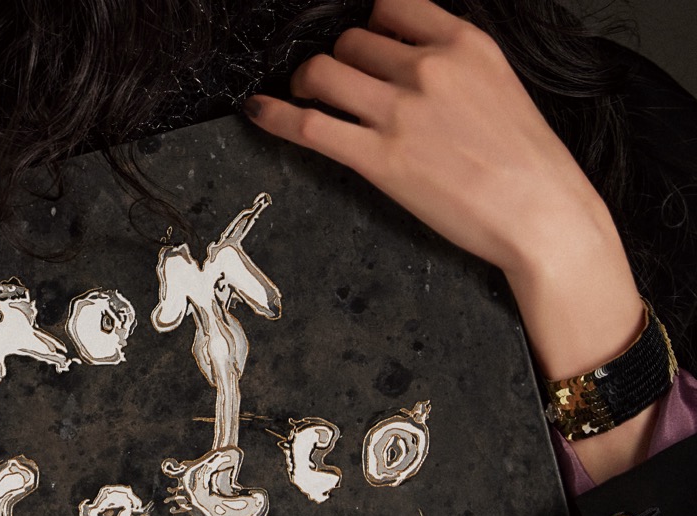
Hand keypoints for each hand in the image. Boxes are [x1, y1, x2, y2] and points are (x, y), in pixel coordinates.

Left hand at [246, 0, 653, 480]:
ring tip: (302, 98)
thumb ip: (455, 67)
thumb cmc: (528, 163)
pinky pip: (310, 125)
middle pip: (351, 42)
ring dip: (305, 83)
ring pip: (324, 73)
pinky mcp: (379, 159)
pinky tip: (256, 111)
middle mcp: (427, 68)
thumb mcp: (500, 87)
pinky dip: (275, 115)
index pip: (391, 5)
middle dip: (336, 61)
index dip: (366, 24)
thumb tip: (413, 65)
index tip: (358, 43)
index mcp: (462, 43)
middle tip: (330, 84)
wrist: (542, 213)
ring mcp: (400, 113)